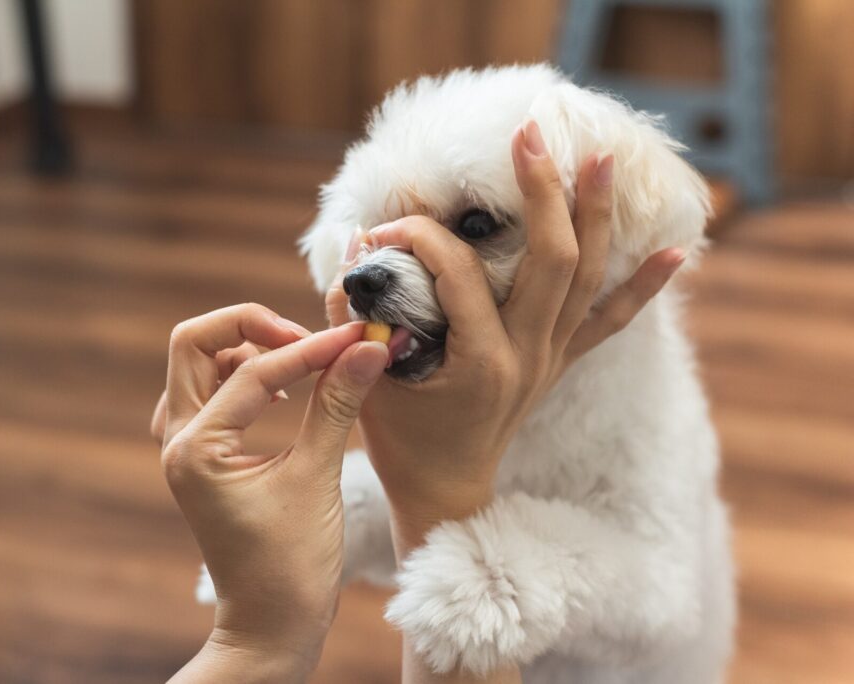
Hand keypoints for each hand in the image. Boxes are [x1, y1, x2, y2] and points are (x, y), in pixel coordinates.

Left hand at [154, 304, 387, 682]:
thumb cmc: (292, 565)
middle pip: (195, 343)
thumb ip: (337, 404)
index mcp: (196, 450)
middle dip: (253, 326)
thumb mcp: (317, 478)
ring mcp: (184, 446)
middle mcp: (177, 440)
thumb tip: (367, 347)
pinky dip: (244, 375)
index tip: (357, 337)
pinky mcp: (202, 454)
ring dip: (248, 348)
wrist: (271, 623)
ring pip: (200, 362)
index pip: (255, 373)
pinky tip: (285, 392)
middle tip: (308, 339)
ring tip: (303, 360)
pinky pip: (210, 390)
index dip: (312, 349)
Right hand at [325, 121, 684, 550]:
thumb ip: (349, 314)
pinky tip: (675, 253)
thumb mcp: (362, 380)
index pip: (455, 273)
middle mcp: (527, 356)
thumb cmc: (401, 443)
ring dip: (595, 215)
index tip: (383, 229)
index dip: (416, 237)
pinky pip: (610, 323)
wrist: (444, 491)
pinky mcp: (560, 363)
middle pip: (550, 259)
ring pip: (588, 277)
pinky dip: (643, 289)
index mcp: (477, 361)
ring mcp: (551, 359)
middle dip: (541, 191)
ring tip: (600, 157)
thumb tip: (355, 248)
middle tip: (531, 136)